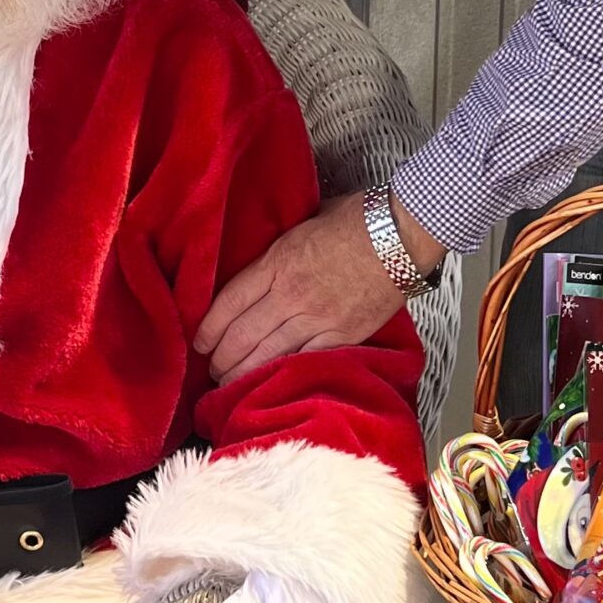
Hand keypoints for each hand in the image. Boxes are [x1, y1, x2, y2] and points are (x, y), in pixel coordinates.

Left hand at [193, 189, 442, 381]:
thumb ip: (282, 247)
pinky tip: (269, 383)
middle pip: (242, 334)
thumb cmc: (358, 218)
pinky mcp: (343, 335)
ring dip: (243, 372)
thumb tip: (267, 257)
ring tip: (229, 383)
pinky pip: (304, 360)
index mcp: (278, 262)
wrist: (402, 234)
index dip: (209, 327)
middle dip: (221, 358)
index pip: (229, 302)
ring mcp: (317, 317)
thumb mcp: (305, 222)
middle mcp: (291, 294)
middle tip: (211, 370)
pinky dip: (283, 374)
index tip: (199, 342)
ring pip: (268, 354)